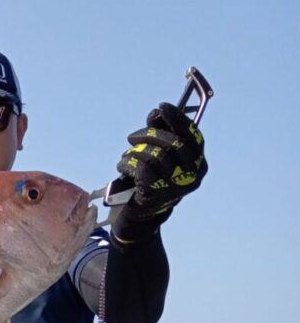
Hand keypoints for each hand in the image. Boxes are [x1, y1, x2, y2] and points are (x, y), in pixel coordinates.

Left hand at [116, 101, 207, 223]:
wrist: (141, 215)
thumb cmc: (152, 180)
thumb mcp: (160, 155)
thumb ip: (162, 133)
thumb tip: (157, 112)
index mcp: (199, 164)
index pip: (192, 136)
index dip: (177, 119)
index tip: (161, 107)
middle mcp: (193, 176)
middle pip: (173, 143)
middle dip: (149, 134)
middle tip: (132, 137)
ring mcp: (176, 187)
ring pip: (155, 155)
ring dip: (135, 151)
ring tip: (126, 155)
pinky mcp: (156, 194)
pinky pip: (141, 168)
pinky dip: (128, 163)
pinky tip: (123, 166)